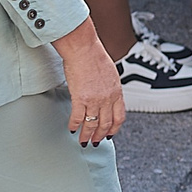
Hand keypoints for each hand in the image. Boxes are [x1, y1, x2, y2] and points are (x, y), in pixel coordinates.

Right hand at [53, 19, 122, 145]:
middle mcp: (108, 98)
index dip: (114, 128)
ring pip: (92, 124)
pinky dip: (74, 125)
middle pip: (106, 123)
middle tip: (96, 142)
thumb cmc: (95, 57)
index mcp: (117, 92)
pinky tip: (71, 129)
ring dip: (87, 135)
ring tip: (83, 141)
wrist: (84, 50)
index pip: (119, 116)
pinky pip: (78, 117)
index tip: (110, 134)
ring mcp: (95, 99)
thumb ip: (110, 88)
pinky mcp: (80, 98)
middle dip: (100, 135)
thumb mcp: (110, 74)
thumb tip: (107, 95)